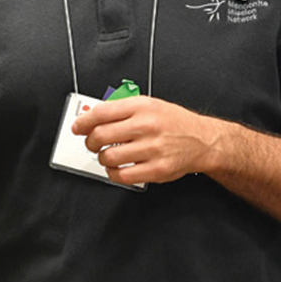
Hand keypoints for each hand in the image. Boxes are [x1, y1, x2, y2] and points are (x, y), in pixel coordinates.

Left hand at [70, 96, 223, 185]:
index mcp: (142, 107)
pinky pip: (122, 176)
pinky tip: (117, 168)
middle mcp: (147, 126)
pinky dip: (113, 174)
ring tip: (108, 155)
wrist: (202, 140)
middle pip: (101, 136)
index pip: (102, 113)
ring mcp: (152, 149)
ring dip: (102, 158)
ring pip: (108, 157)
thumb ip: (121, 109)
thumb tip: (91, 116)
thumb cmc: (173, 122)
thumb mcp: (149, 105)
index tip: (78, 128)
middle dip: (90, 142)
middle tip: (92, 143)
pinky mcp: (157, 170)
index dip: (83, 122)